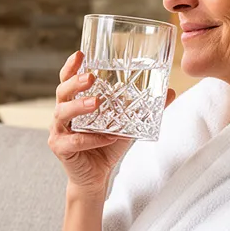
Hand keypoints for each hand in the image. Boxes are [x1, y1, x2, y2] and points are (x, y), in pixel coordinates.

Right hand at [48, 50, 175, 190]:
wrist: (97, 176)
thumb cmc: (107, 145)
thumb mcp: (128, 123)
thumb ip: (144, 108)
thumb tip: (170, 92)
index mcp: (75, 102)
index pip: (68, 79)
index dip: (71, 67)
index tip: (80, 54)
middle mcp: (63, 113)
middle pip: (62, 91)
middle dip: (74, 82)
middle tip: (90, 77)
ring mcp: (59, 131)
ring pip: (62, 113)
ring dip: (79, 106)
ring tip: (96, 102)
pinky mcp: (60, 148)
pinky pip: (74, 141)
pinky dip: (91, 139)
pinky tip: (108, 137)